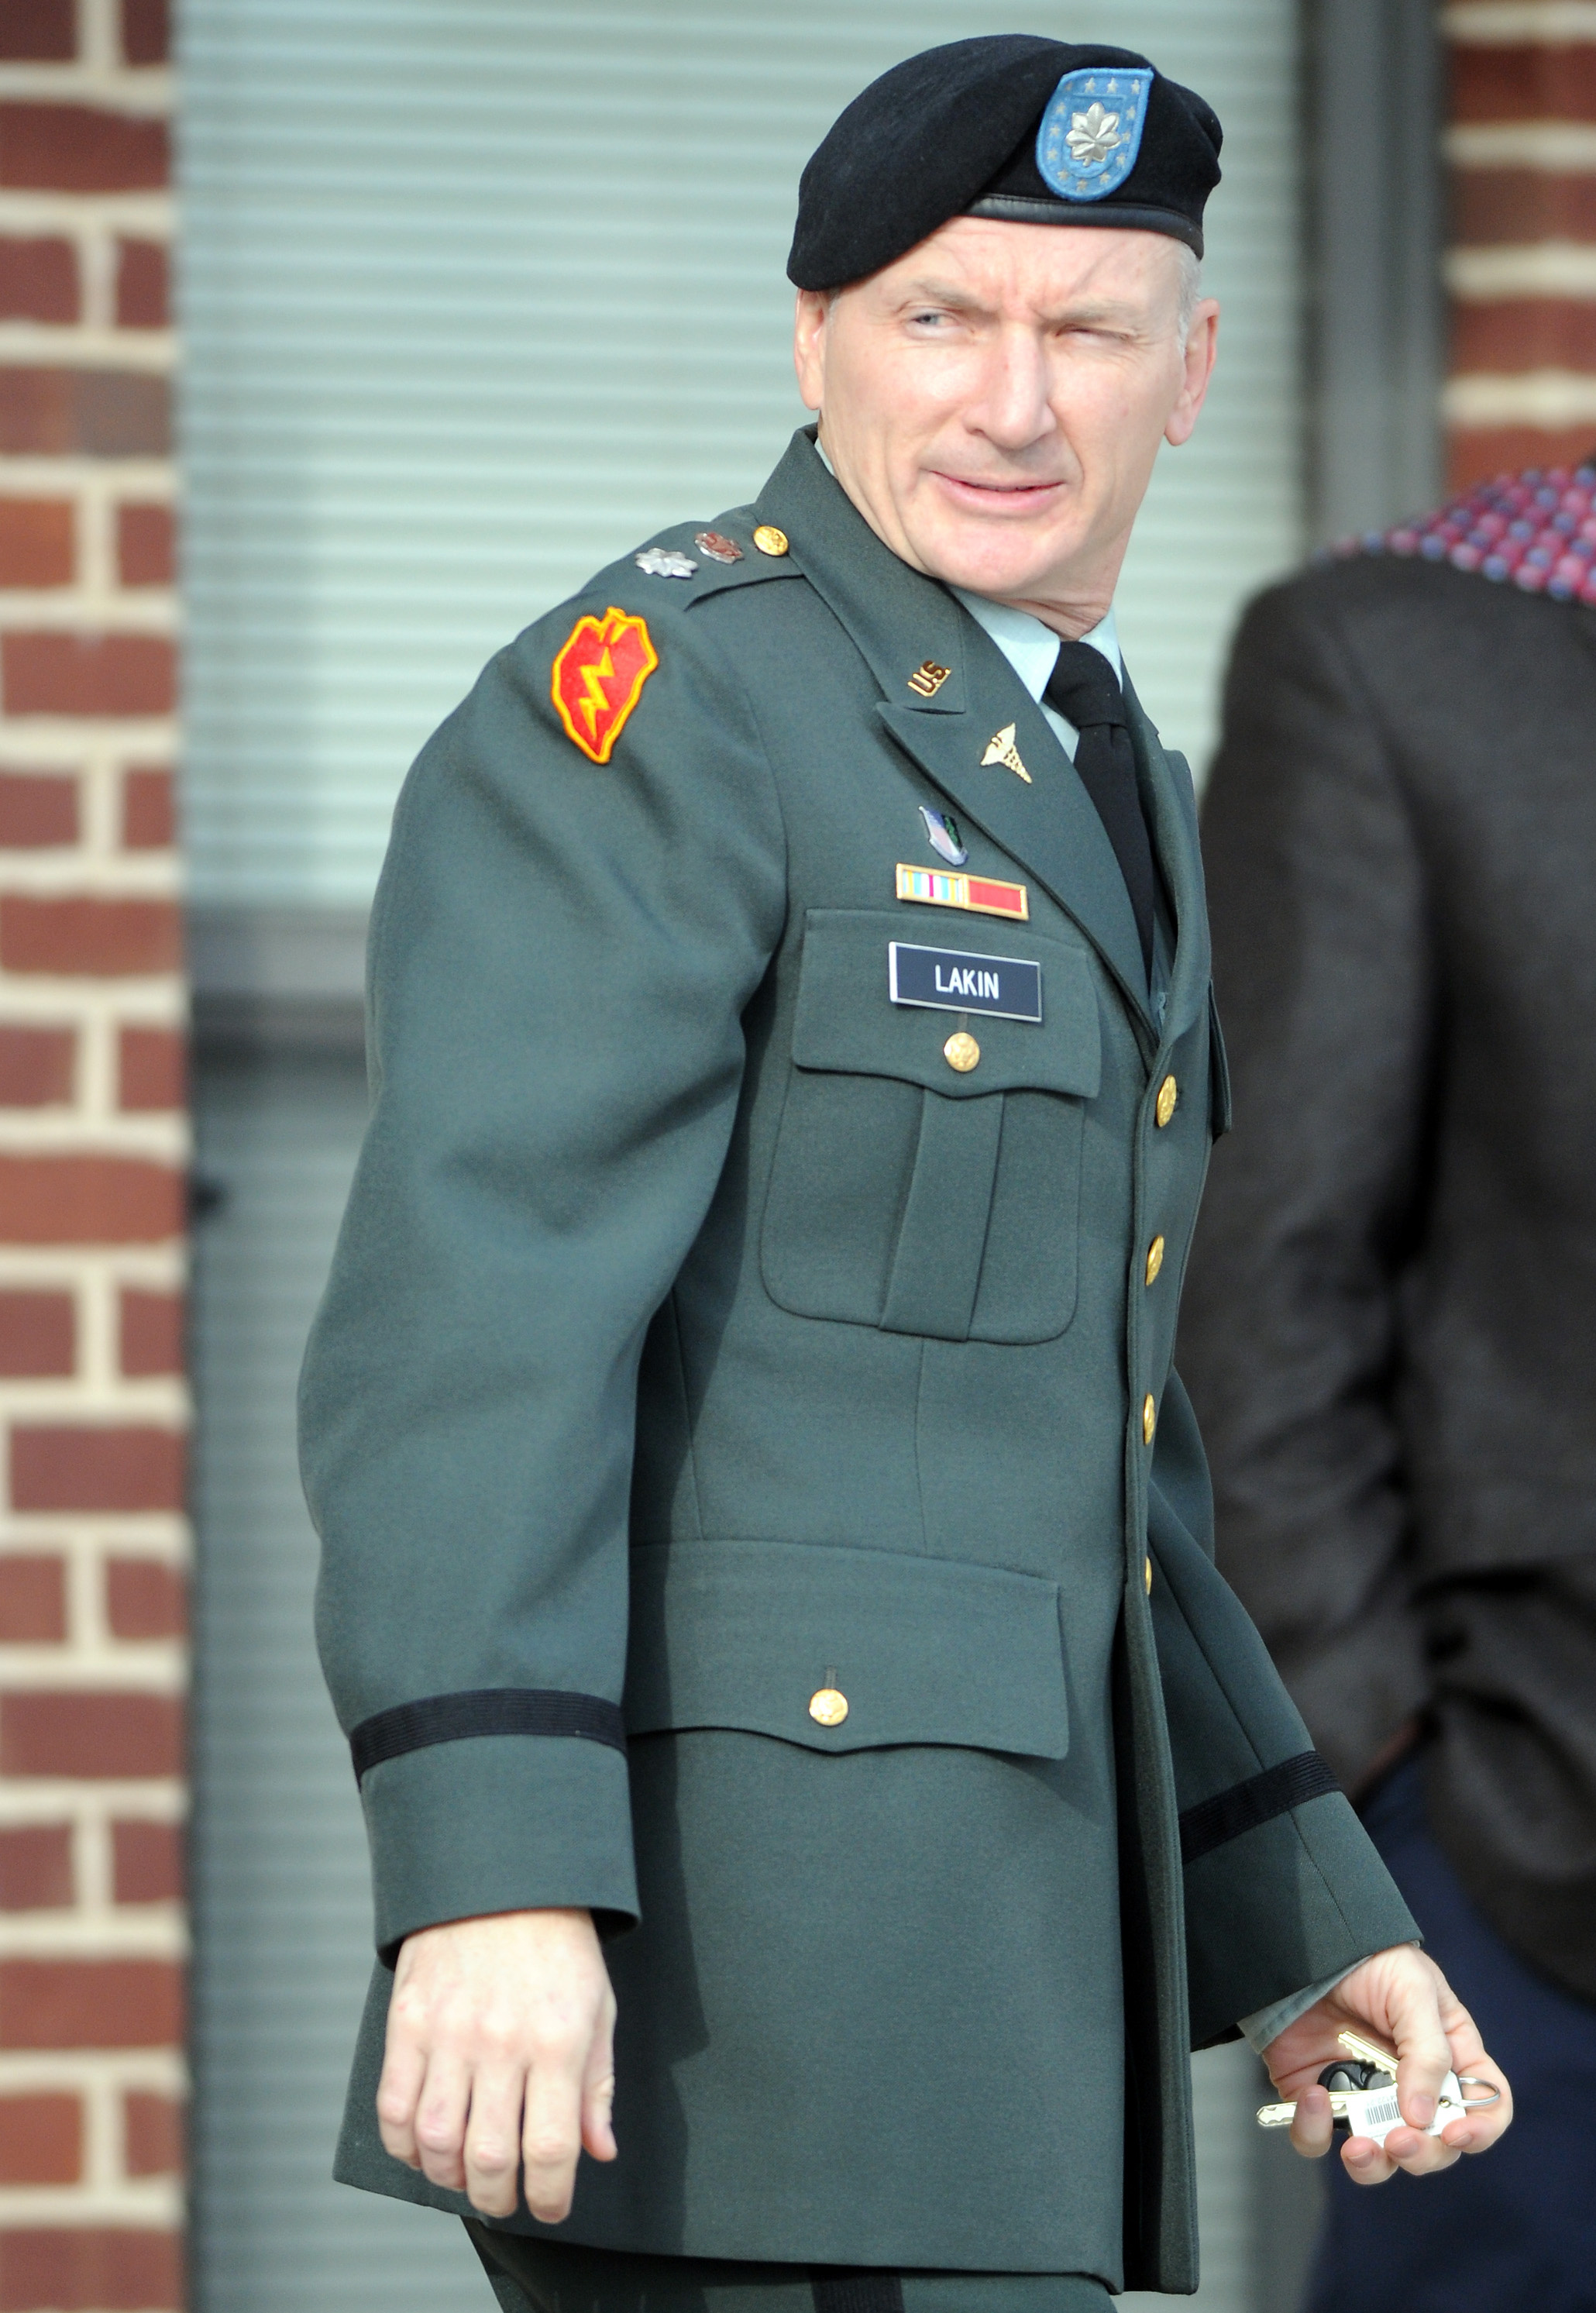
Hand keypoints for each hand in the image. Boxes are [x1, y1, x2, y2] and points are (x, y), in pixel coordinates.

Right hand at [377, 1906, 616, 2220]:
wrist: (502, 1875)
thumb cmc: (557, 1943)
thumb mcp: (598, 2008)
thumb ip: (596, 2087)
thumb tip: (598, 2151)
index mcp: (558, 2041)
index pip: (550, 2149)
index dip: (549, 2197)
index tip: (549, 2207)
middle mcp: (502, 2042)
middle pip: (488, 2159)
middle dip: (497, 2198)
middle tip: (504, 2198)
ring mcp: (449, 2032)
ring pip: (435, 2142)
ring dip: (449, 2177)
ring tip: (465, 2174)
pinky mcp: (408, 2022)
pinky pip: (394, 2107)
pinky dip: (404, 2145)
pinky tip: (423, 2147)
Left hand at [1263, 1944, 1510, 2183]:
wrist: (1305, 1946)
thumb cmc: (1371, 1961)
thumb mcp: (1413, 1991)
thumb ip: (1427, 2052)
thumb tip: (1422, 2117)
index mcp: (1451, 2060)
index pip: (1486, 2109)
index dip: (1480, 2131)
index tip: (1455, 2133)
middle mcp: (1413, 2090)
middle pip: (1435, 2147)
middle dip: (1422, 2154)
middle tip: (1400, 2141)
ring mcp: (1366, 2100)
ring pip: (1381, 2160)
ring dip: (1374, 2166)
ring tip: (1359, 2147)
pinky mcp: (1322, 2103)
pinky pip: (1319, 2140)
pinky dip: (1315, 2131)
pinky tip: (1312, 2097)